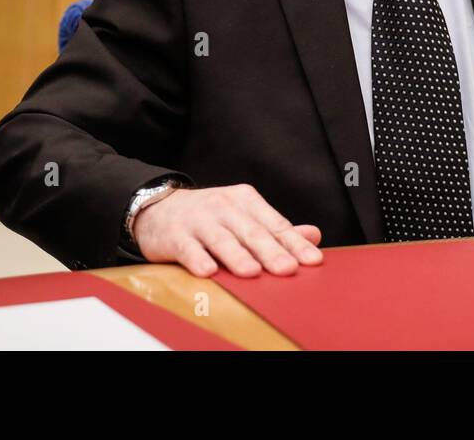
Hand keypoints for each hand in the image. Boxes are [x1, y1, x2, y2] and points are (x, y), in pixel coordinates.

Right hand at [133, 183, 323, 277]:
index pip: (274, 224)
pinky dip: (197, 259)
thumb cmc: (210, 217)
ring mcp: (199, 220)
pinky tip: (208, 272)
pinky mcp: (175, 235)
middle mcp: (224, 207)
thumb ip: (276, 228)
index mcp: (246, 201)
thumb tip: (314, 236)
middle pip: (251, 232)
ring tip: (252, 272)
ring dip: (237, 256)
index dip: (294, 243)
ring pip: (221, 239)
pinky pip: (188, 248)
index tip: (312, 261)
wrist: (159, 208)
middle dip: (271, 251)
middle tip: (288, 269)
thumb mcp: (244, 215)